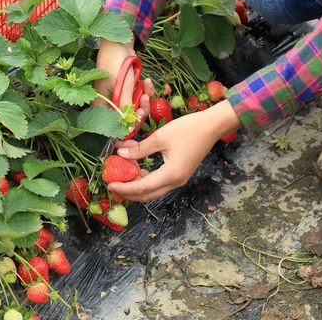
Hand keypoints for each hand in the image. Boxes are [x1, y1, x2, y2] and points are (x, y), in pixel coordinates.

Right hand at [93, 37, 154, 123]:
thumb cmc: (114, 65)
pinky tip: (147, 81)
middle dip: (138, 111)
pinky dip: (146, 90)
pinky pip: (140, 95)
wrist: (120, 44)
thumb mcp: (121, 87)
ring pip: (136, 106)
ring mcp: (121, 96)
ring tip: (146, 90)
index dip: (126, 128)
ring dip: (144, 99)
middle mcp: (111, 103)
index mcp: (102, 105)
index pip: (113, 125)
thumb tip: (130, 128)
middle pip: (127, 117)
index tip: (136, 127)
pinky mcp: (130, 89)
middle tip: (144, 105)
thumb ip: (125, 107)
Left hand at [107, 100, 241, 201]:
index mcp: (171, 175)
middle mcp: (175, 182)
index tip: (109, 184)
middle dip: (128, 192)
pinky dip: (146, 179)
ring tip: (121, 175)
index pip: (142, 188)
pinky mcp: (180, 173)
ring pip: (153, 190)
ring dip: (137, 185)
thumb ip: (140, 148)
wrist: (212, 126)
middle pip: (147, 195)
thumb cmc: (188, 129)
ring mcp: (179, 179)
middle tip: (112, 185)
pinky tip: (137, 168)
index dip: (124, 188)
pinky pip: (159, 182)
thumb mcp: (160, 137)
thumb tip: (120, 154)